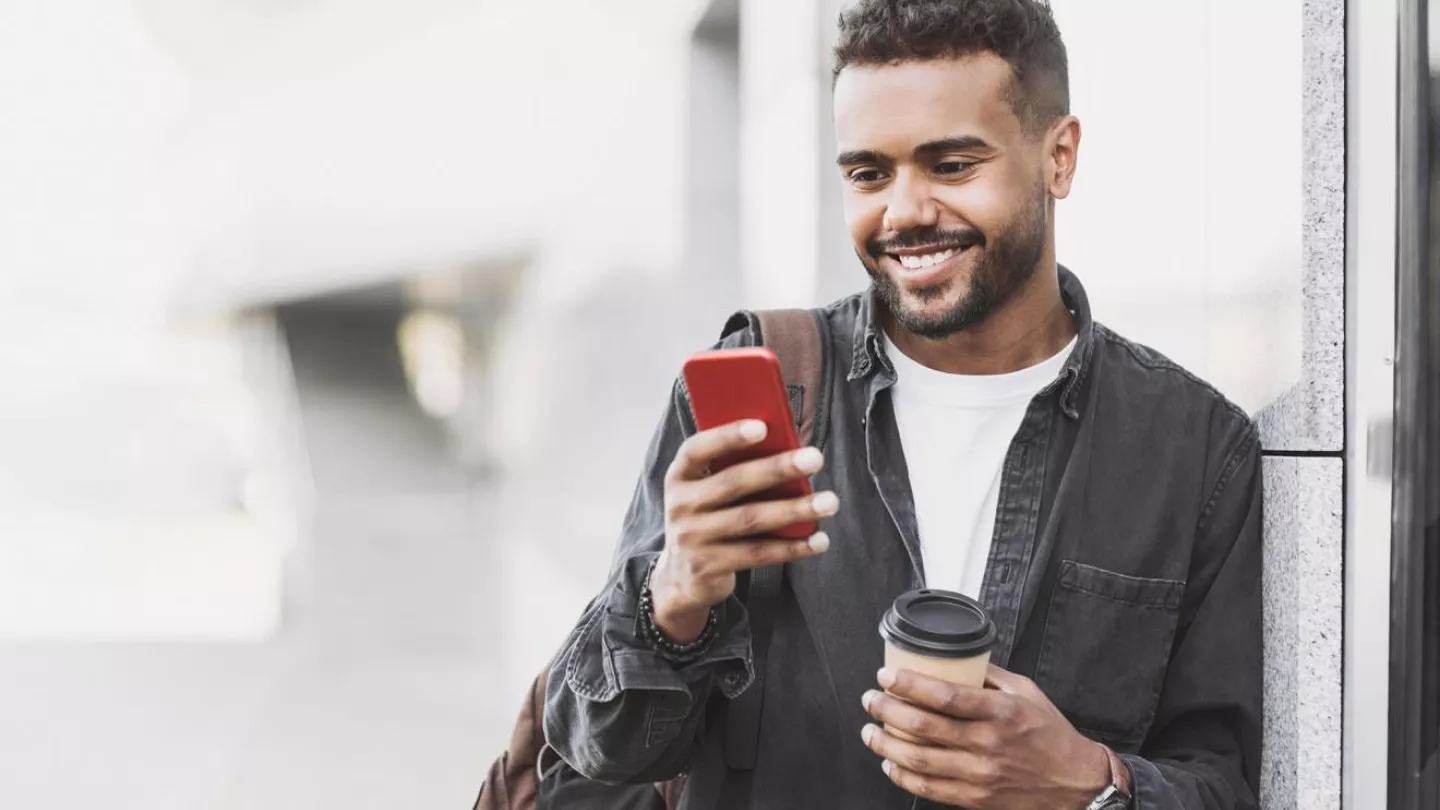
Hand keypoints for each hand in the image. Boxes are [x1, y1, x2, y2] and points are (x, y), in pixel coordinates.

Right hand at [650, 419, 836, 640]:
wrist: (681, 574)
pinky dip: (792, 547)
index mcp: (680, 475)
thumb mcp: (707, 489)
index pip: (697, 449)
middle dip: (777, 469)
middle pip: (733, 482)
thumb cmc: (708, 516)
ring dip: (794, 510)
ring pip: (750, 519)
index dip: (727, 436)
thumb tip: (788, 449)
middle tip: (815, 459)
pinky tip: (819, 540)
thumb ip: (733, 468)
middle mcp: (680, 505)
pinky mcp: (708, 566)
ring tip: (829, 502)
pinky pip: (757, 553)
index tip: (762, 427)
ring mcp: (692, 538)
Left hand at [860, 665, 1110, 808]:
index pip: (944, 696)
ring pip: (919, 760)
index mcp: (999, 712)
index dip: (908, 685)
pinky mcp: (975, 799)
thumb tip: (953, 658)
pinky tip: (890, 763)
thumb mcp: (1026, 692)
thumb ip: (989, 675)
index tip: (886, 676)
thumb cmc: (1049, 734)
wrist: (1074, 783)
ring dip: (885, 745)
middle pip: (923, 727)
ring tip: (870, 731)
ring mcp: (980, 774)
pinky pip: (929, 789)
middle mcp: (987, 743)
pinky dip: (903, 776)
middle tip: (870, 700)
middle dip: (887, 710)